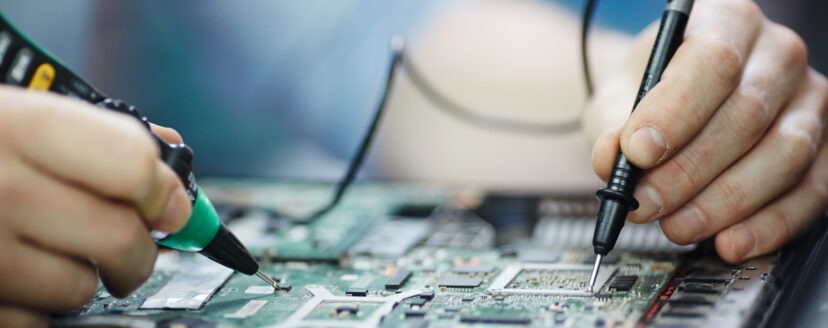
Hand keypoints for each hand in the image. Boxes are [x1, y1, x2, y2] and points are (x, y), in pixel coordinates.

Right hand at [0, 86, 191, 326]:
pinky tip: (16, 283)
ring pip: (80, 289)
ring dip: (82, 281)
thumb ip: (91, 135)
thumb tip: (171, 161)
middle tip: (127, 247)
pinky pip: (37, 326)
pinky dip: (37, 313)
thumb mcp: (14, 117)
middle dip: (136, 249)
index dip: (163, 190)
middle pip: (120, 237)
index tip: (170, 204)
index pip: (134, 166)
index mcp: (16, 126)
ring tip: (51, 258)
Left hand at [588, 0, 827, 262]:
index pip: (713, 63)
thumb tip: (613, 160)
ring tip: (675, 226)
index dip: (675, 113)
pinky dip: (767, 225)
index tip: (638, 153)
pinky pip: (810, 191)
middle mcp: (777, 53)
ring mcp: (808, 99)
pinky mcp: (824, 146)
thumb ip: (612, 126)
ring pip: (783, 155)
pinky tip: (729, 242)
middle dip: (688, 171)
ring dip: (724, 203)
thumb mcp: (616, 99)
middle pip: (746, 116)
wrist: (669, 103)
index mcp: (725, 21)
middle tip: (644, 204)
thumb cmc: (647, 94)